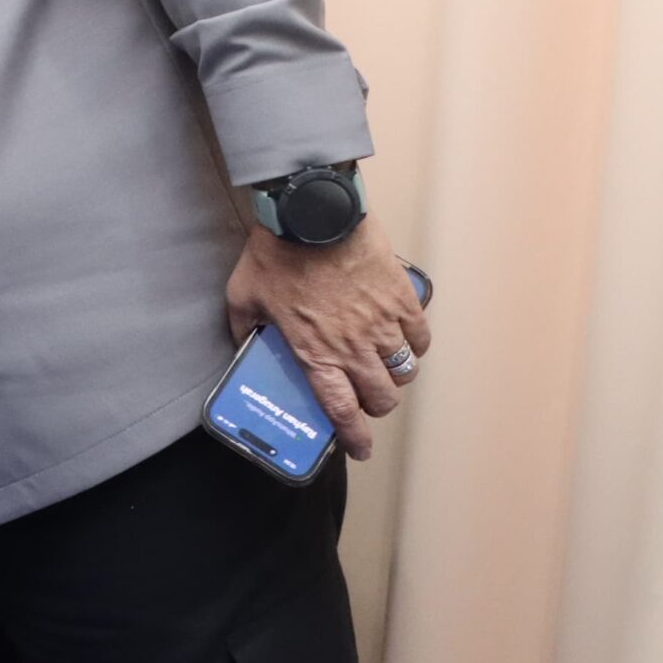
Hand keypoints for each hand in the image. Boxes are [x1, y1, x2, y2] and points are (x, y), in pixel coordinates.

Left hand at [224, 212, 431, 462]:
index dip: (354, 438)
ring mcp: (383, 324)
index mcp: (316, 353)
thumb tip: (242, 345)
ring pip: (405, 370)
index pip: (342, 411)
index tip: (359, 449)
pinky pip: (421, 336)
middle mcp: (355, 347)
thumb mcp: (242, 297)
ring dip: (395, 376)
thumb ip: (243, 329)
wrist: (312, 214)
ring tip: (383, 367)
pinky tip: (404, 339)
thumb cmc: (275, 255)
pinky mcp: (402, 299)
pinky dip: (415, 344)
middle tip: (366, 398)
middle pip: (382, 397)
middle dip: (376, 406)